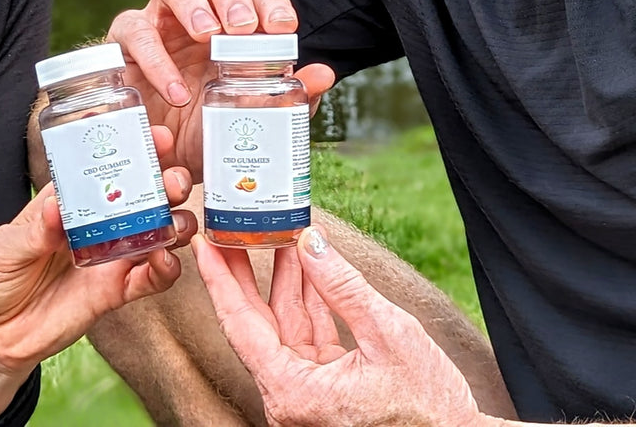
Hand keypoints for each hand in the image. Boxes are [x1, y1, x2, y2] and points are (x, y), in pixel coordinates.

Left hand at [0, 164, 196, 424]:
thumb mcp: (2, 249)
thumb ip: (33, 231)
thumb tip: (56, 207)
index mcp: (67, 203)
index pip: (102, 168)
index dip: (131, 150)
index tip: (156, 138)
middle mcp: (95, 224)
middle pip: (140, 195)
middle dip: (165, 182)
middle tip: (173, 180)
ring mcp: (108, 257)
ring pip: (156, 232)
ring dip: (174, 221)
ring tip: (176, 221)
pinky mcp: (115, 291)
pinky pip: (150, 278)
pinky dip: (166, 268)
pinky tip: (167, 259)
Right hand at [106, 0, 335, 174]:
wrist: (155, 163)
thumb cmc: (206, 133)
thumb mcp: (247, 121)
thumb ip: (286, 100)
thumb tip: (324, 74)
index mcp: (232, 27)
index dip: (271, 1)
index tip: (283, 29)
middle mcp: (196, 15)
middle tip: (242, 27)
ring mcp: (157, 22)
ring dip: (190, 0)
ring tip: (207, 35)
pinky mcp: (122, 44)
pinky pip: (132, 30)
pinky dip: (154, 56)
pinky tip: (175, 89)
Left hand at [193, 226, 496, 426]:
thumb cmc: (430, 405)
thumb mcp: (388, 333)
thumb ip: (343, 286)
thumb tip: (311, 242)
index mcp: (293, 392)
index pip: (240, 326)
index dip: (220, 281)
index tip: (205, 245)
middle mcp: (290, 398)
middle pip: (254, 325)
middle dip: (244, 274)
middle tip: (233, 229)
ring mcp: (306, 394)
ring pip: (282, 327)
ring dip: (283, 281)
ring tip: (278, 235)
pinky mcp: (324, 388)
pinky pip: (306, 337)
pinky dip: (308, 301)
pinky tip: (308, 267)